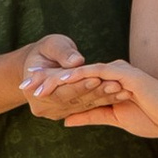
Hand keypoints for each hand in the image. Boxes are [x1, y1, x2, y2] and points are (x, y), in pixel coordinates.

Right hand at [19, 40, 133, 121]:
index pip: (60, 92)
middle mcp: (44, 107)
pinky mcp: (70, 112)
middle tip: (116, 85)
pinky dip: (105, 100)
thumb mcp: (51, 45)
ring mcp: (57, 112)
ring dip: (104, 98)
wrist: (41, 64)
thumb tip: (76, 61)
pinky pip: (88, 107)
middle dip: (96, 92)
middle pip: (73, 101)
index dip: (78, 86)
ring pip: (83, 106)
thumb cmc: (46, 50)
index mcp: (34, 92)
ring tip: (123, 90)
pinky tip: (121, 94)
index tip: (96, 78)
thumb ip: (63, 53)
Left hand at [37, 58, 157, 141]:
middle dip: (48, 81)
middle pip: (74, 75)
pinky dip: (78, 75)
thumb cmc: (153, 118)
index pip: (76, 84)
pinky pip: (97, 72)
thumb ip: (90, 115)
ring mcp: (117, 71)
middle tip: (24, 86)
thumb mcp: (113, 119)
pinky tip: (61, 79)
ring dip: (57, 78)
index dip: (54, 89)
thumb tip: (67, 119)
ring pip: (80, 71)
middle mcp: (111, 73)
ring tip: (35, 84)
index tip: (32, 95)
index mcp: (108, 83)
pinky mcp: (124, 74)